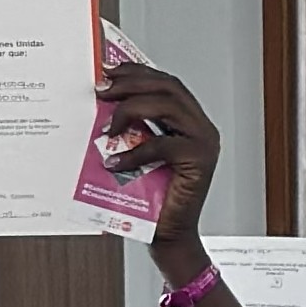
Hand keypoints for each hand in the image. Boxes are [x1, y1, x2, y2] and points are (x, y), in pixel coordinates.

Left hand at [93, 58, 220, 253]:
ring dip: (131, 109)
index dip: (136, 72)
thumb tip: (102, 102)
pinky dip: (134, 152)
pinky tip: (114, 161)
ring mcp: (204, 143)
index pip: (165, 82)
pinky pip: (162, 145)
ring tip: (108, 125)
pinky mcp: (199, 162)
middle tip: (102, 91)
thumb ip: (133, 127)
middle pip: (168, 87)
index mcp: (189, 120)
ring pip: (167, 106)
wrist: (169, 235)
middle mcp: (201, 127)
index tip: (108, 71)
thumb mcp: (139, 150)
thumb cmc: (153, 197)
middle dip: (131, 83)